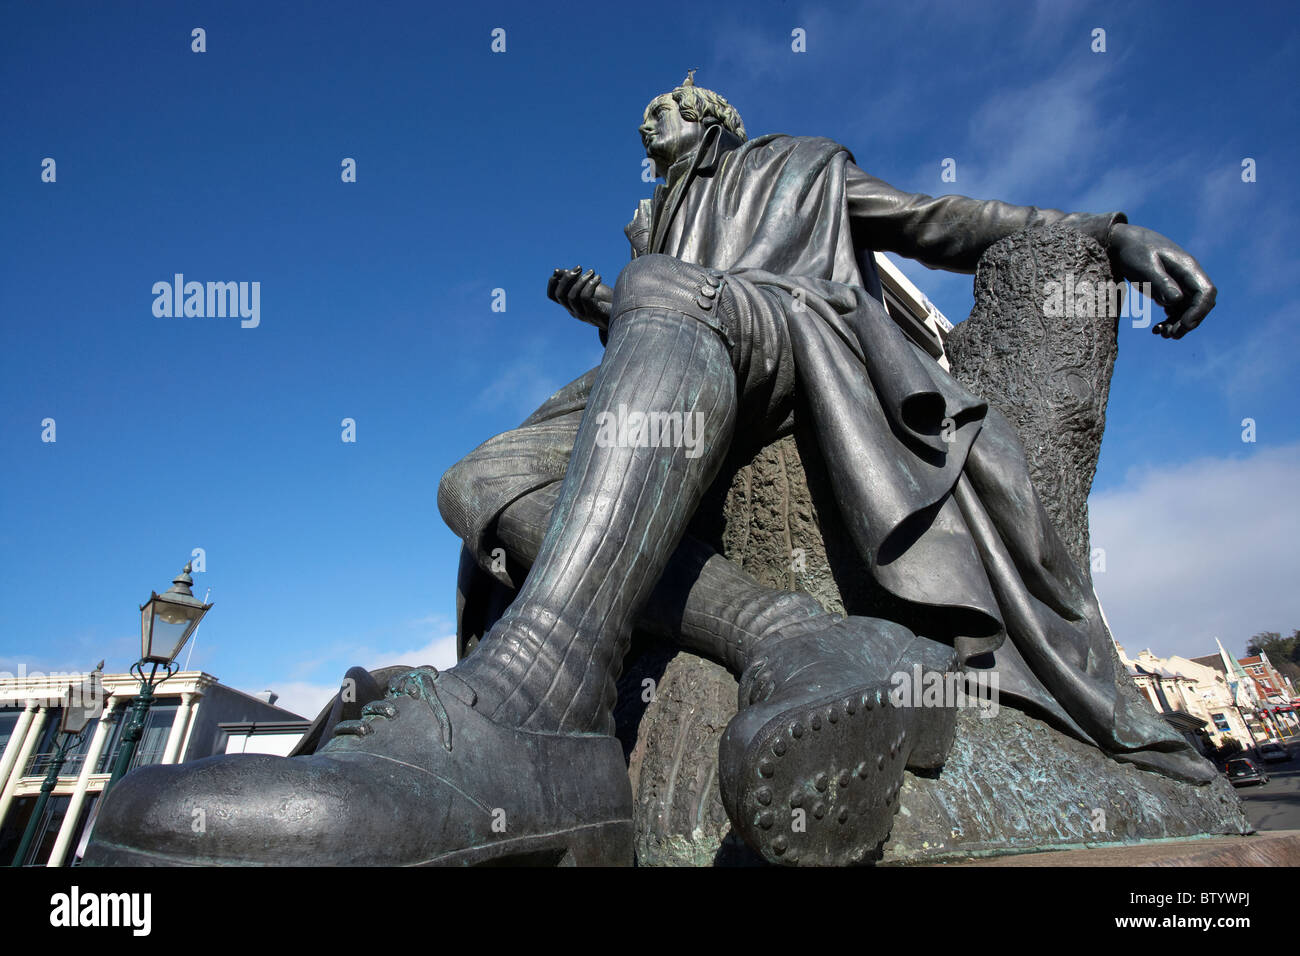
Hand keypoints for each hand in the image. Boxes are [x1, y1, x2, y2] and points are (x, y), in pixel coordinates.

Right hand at [548, 266, 613, 328]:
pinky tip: (598, 278)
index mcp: (571, 305)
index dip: (552, 282)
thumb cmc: (607, 300)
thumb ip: (575, 280)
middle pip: (560, 295)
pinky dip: (590, 285)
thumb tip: (558, 271)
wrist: (625, 315)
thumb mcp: (589, 287)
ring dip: (581, 280)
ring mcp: (583, 314)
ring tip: (592, 272)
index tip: (559, 270)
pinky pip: (585, 298)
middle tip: (579, 268)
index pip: (552, 296)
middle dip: (567, 278)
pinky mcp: (593, 314)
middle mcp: (574, 311)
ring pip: (572, 296)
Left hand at [1108, 223, 1216, 338]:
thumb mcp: (1145, 267)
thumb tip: (1177, 301)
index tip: (1184, 325)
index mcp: (1187, 267)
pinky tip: (1156, 328)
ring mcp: (1180, 283)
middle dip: (1189, 322)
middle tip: (1170, 335)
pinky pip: (1177, 309)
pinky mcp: (1169, 289)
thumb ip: (1161, 282)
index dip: (1200, 311)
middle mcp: (1188, 276)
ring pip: (1189, 309)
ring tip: (1162, 334)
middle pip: (1201, 303)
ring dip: (1180, 324)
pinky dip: (1170, 321)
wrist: (1122, 241)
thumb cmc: (1133, 251)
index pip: (1206, 292)